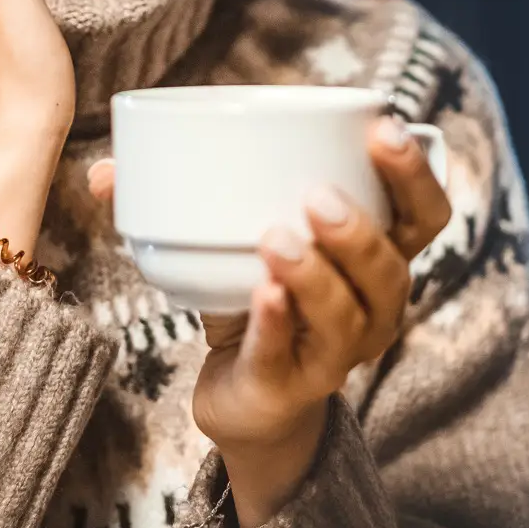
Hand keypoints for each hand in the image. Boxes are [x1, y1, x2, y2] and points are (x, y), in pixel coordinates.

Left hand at [86, 117, 451, 526]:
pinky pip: (289, 354)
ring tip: (275, 238)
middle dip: (360, 229)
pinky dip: (276, 323)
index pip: (424, 215)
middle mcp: (373, 308)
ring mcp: (336, 354)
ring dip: (315, 275)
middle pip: (391, 269)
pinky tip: (262, 295)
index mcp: (377, 259)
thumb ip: (182, 197)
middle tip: (317, 195)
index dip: (413, 174)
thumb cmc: (258, 300)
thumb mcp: (238, 242)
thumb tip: (104, 170)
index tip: (383, 129)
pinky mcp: (289, 386)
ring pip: (348, 316)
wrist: (248, 398)